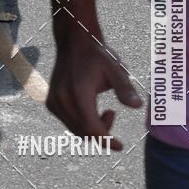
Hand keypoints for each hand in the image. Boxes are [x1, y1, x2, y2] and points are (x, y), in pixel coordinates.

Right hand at [46, 33, 141, 150]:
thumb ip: (125, 89)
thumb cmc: (97, 55)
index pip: (92, 129)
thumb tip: (137, 106)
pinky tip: (90, 109)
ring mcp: (54, 102)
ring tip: (105, 111)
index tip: (120, 146)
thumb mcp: (115, 69)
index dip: (107, 141)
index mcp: (78, 94)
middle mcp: (62, 101)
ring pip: (75, 129)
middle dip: (101, 134)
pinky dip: (81, 123)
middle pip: (83, 133)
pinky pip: (67, 122)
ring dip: (91, 128)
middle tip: (112, 114)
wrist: (74, 42)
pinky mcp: (51, 102)